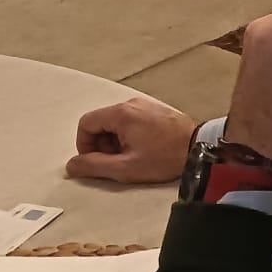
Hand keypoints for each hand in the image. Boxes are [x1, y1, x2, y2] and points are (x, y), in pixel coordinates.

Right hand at [66, 94, 195, 183]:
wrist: (199, 147)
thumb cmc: (163, 158)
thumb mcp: (125, 168)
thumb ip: (94, 166)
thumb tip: (72, 165)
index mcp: (121, 113)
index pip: (86, 123)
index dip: (84, 145)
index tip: (95, 161)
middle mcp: (132, 103)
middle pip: (101, 121)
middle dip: (100, 144)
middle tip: (115, 162)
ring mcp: (145, 105)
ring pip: (116, 122)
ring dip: (115, 141)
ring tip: (130, 158)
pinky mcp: (156, 110)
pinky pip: (131, 120)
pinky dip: (128, 135)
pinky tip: (143, 150)